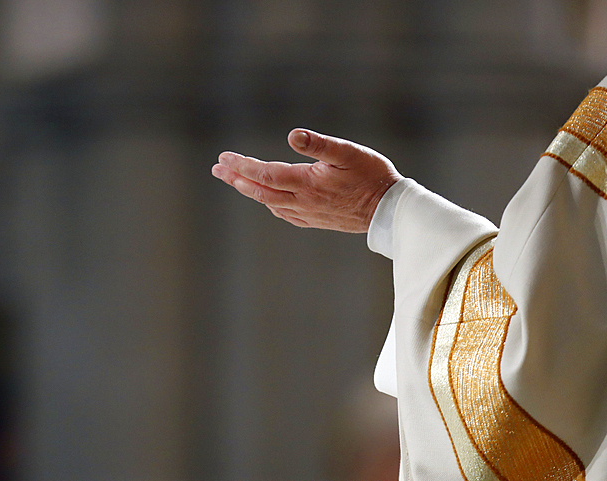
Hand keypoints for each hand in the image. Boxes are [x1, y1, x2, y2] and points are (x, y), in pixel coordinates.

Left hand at [211, 128, 401, 232]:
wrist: (389, 210)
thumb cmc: (372, 176)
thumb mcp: (348, 152)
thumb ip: (319, 144)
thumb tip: (292, 134)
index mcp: (305, 183)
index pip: (264, 173)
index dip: (242, 165)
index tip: (223, 157)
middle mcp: (301, 201)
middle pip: (260, 190)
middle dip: (237, 178)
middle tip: (217, 169)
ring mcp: (307, 213)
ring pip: (269, 202)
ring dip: (249, 190)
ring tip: (235, 180)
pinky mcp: (315, 220)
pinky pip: (283, 213)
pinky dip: (269, 203)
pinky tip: (267, 199)